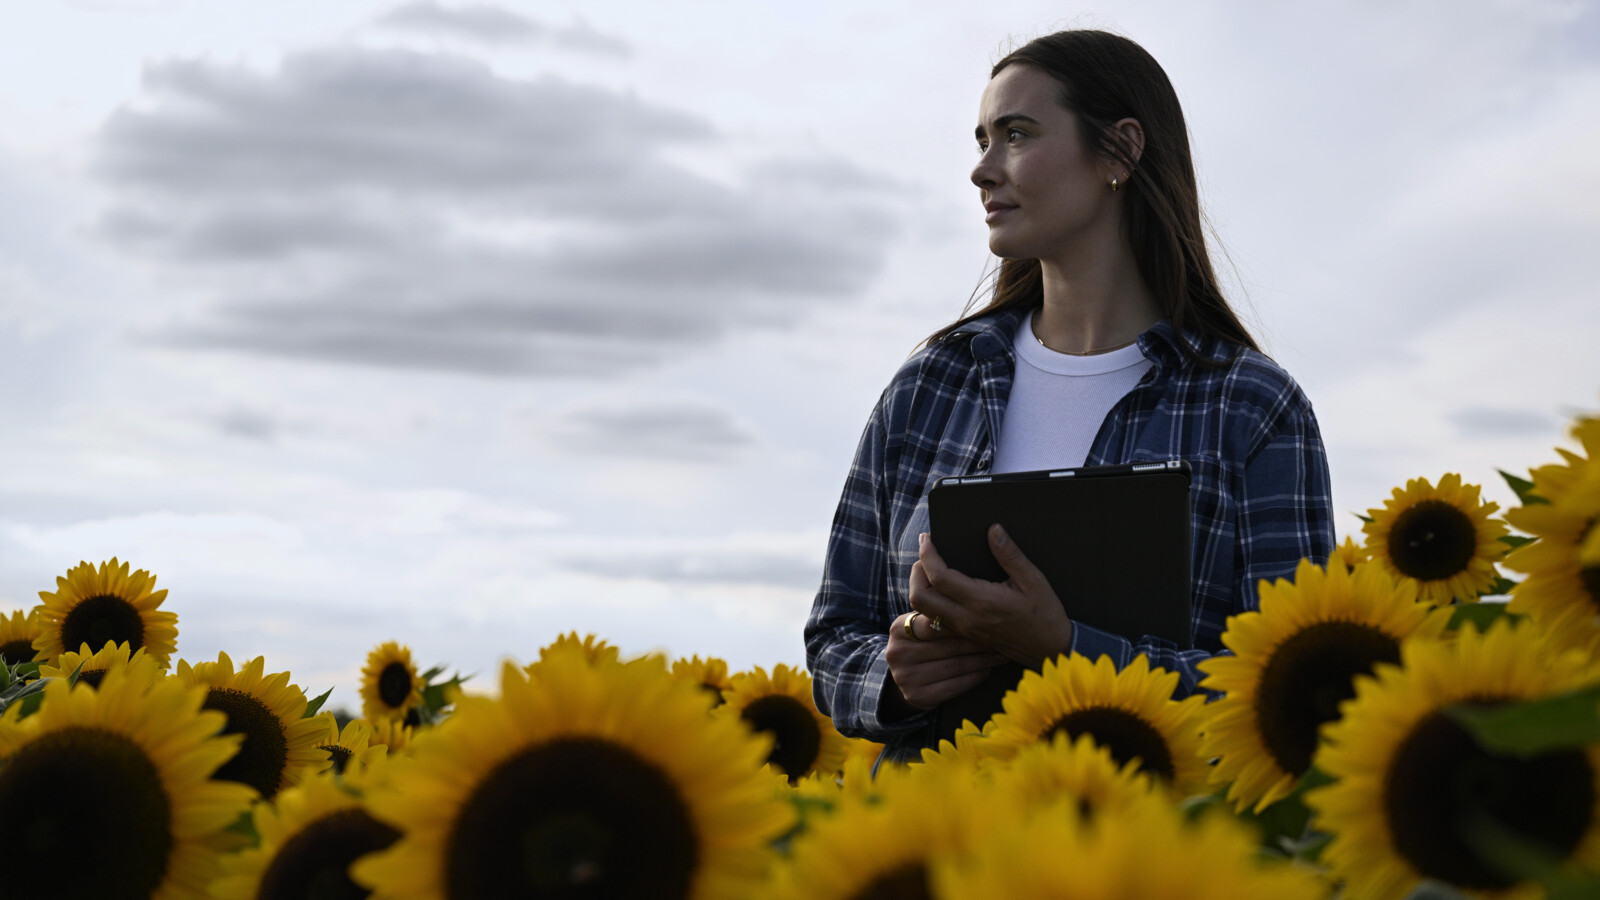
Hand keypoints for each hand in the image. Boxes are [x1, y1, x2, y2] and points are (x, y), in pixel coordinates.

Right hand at [884, 610, 1009, 710]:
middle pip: (948, 646)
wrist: (907, 677)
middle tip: (1003, 637)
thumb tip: (972, 595)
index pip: (934, 624)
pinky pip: (954, 686)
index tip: (988, 618)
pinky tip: (989, 669)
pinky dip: (975, 677)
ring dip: (983, 660)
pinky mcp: (917, 696)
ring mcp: (905, 677)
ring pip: (955, 666)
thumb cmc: (924, 643)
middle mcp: (897, 653)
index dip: (963, 621)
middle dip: (979, 641)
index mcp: (898, 629)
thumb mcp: (921, 624)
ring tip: (1002, 653)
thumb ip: (937, 612)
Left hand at [910, 525, 1073, 666]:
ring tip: (929, 569)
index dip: (927, 554)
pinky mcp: (965, 635)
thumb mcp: (1034, 580)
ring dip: (919, 588)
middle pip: (919, 597)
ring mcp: (963, 629)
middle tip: (925, 554)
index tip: (927, 538)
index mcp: (981, 601)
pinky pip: (934, 620)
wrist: (1050, 650)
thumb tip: (993, 529)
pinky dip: (929, 602)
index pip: (938, 577)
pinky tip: (940, 589)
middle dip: (916, 572)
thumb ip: (1010, 555)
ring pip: (923, 611)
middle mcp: (966, 618)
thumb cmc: (1045, 615)